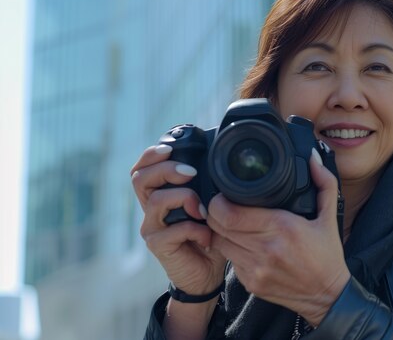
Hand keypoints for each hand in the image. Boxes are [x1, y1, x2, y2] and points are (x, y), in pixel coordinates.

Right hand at [130, 144, 226, 294]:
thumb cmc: (209, 235)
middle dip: (166, 169)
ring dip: (184, 198)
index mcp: (160, 194)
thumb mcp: (209, 206)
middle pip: (140, 178)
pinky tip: (207, 236)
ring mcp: (152, 227)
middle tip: (191, 173)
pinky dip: (195, 229)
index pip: (142, 169)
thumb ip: (206, 187)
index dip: (151, 155)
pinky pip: (173, 229)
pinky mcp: (158, 245)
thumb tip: (221, 164)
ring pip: (157, 200)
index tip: (170, 148)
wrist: (207, 274)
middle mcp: (151, 209)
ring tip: (203, 210)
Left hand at [208, 150, 350, 325]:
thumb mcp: (329, 216)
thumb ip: (324, 183)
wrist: (327, 297)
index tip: (225, 194)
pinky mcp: (250, 282)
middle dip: (216, 212)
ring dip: (220, 230)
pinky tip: (242, 242)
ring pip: (219, 242)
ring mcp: (255, 268)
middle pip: (218, 225)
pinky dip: (231, 248)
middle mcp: (266, 248)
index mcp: (283, 227)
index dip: (219, 201)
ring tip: (232, 222)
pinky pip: (229, 259)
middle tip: (224, 205)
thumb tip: (314, 158)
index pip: (230, 213)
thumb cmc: (327, 256)